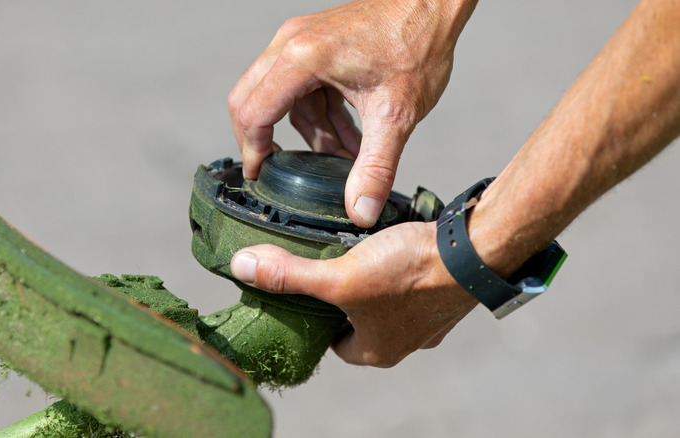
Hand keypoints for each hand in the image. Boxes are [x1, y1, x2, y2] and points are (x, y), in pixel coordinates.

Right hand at [229, 0, 477, 227]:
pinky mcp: (316, 43)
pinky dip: (319, 114)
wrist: (435, 4)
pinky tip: (349, 137)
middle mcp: (291, 44)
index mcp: (301, 58)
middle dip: (265, 142)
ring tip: (341, 158)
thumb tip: (360, 211)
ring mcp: (301, 40)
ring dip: (307, 132)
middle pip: (251, 100)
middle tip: (280, 173)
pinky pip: (302, 86)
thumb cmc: (417, 44)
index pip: (253, 112)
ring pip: (281, 97)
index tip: (260, 178)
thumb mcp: (396, 115)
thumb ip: (375, 167)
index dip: (251, 151)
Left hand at [229, 222, 477, 366]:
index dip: (316, 320)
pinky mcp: (445, 295)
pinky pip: (413, 286)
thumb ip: (291, 274)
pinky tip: (393, 246)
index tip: (307, 294)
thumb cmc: (410, 273)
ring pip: (387, 304)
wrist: (477, 252)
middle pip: (359, 323)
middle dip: (343, 299)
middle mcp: (405, 342)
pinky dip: (400, 270)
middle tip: (329, 267)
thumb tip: (243, 268)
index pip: (333, 344)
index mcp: (376, 351)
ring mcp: (429, 320)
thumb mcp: (338, 276)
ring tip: (358, 252)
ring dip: (372, 282)